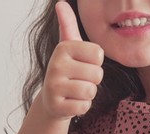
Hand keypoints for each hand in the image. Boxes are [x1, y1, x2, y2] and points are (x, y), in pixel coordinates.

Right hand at [38, 0, 104, 120]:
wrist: (51, 99)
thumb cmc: (67, 70)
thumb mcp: (69, 46)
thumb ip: (68, 24)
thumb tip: (60, 3)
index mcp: (63, 47)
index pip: (98, 54)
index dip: (95, 62)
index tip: (82, 64)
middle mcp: (55, 65)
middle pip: (97, 73)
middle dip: (92, 80)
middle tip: (78, 79)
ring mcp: (54, 87)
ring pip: (91, 91)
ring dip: (88, 94)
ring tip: (75, 90)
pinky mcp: (57, 106)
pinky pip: (84, 106)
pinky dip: (82, 106)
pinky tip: (70, 101)